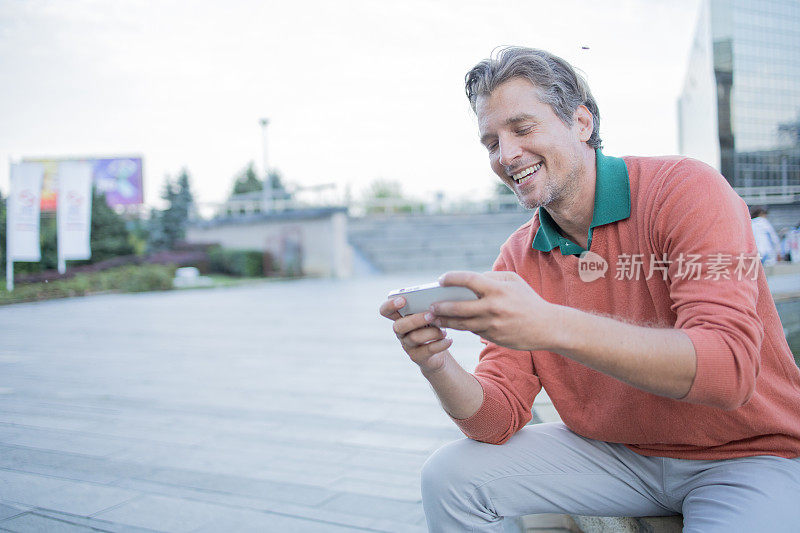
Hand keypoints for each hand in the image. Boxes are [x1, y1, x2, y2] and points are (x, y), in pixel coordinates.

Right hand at [379, 296, 452, 373]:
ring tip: (444, 331)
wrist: (438, 353)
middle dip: (416, 319)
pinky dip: (440, 344)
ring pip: (415, 338)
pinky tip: (449, 340)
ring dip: (432, 332)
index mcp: (400, 318)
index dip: (390, 305)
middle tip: (432, 315)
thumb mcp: (429, 316)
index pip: (386, 311)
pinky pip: (427, 350)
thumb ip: (427, 307)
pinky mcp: (417, 357)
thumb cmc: (433, 327)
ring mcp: (407, 345)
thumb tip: (437, 301)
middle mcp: (400, 332)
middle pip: (399, 326)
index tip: (403, 300)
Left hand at [431, 271, 554, 350]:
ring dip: (445, 321)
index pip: (468, 280)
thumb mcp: (513, 282)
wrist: (547, 327)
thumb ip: (490, 278)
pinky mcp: (493, 337)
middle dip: (440, 306)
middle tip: (429, 306)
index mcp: (497, 289)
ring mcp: (492, 324)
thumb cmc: (528, 300)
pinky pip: (472, 331)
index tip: (441, 280)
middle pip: (458, 307)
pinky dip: (460, 327)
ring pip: (461, 323)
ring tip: (433, 318)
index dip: (452, 278)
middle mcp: (493, 307)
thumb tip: (467, 280)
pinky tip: (451, 324)